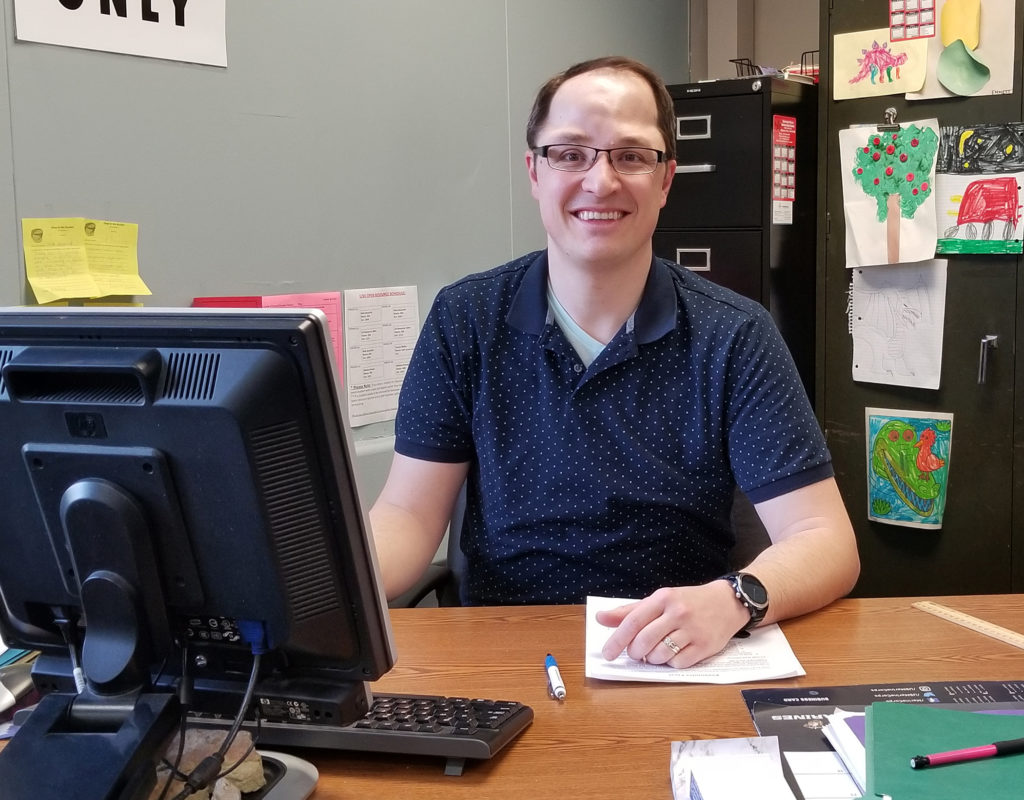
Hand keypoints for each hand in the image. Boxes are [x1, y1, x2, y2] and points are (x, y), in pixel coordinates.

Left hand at [596, 582, 747, 667]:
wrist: (727, 602)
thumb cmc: (688, 602)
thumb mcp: (660, 600)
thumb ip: (630, 611)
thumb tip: (601, 618)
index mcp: (663, 598)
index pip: (633, 621)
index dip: (617, 639)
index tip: (607, 653)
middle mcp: (678, 613)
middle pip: (644, 641)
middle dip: (635, 652)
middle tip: (635, 653)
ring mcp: (693, 630)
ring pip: (660, 655)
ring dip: (652, 659)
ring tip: (655, 652)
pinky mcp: (705, 646)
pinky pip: (678, 663)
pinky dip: (670, 663)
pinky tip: (674, 653)